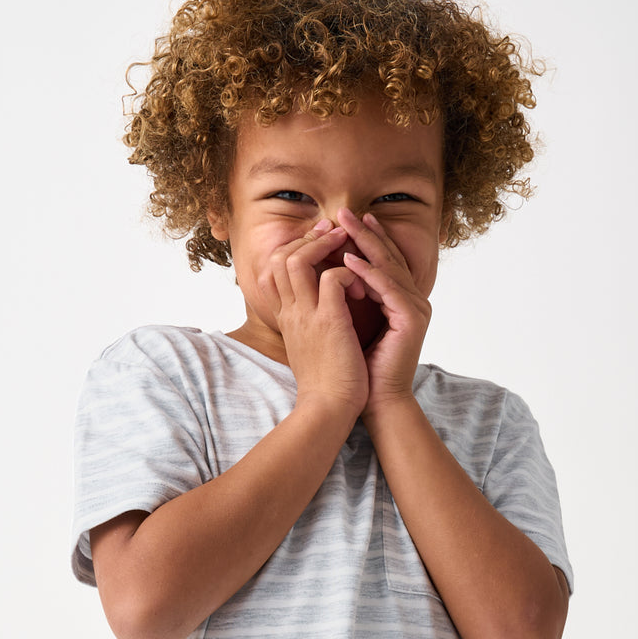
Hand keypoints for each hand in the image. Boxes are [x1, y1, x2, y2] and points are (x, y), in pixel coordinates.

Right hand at [270, 221, 369, 419]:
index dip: (295, 250)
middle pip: (279, 258)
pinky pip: (332, 277)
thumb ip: (311, 324)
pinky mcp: (328, 322)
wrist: (330, 409)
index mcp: (287, 319)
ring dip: (325, 245)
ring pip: (297, 260)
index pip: (274, 271)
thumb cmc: (327, 383)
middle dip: (307, 238)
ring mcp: (306, 316)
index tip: (320, 243)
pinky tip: (364, 287)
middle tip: (334, 229)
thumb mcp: (311, 347)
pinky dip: (350, 273)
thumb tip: (325, 308)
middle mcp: (290, 313)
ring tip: (348, 245)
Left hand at [336, 208, 432, 416]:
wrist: (374, 401)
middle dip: (364, 233)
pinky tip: (349, 261)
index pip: (382, 261)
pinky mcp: (412, 320)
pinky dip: (369, 274)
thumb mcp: (349, 321)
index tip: (341, 220)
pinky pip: (389, 289)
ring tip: (343, 226)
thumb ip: (346, 295)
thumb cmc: (359, 367)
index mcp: (401, 300)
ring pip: (388, 268)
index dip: (364, 238)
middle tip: (344, 210)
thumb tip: (324, 271)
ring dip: (365, 245)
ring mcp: (416, 309)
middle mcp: (413, 300)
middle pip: (388, 257)